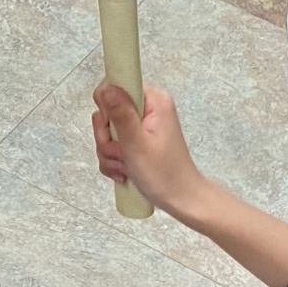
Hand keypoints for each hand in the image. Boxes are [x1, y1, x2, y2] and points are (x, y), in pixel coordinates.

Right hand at [91, 84, 215, 222]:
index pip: (116, 86)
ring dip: (110, 153)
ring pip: (108, 131)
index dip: (107, 107)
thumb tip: (106, 87)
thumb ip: (120, 113)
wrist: (181, 200)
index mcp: (153, 100)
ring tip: (125, 167)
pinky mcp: (137, 141)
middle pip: (107, 111)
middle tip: (121, 154)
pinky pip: (113, 145)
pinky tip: (124, 173)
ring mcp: (142, 126)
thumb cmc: (163, 173)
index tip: (113, 129)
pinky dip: (114, 161)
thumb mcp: (136, 143)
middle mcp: (148, 108)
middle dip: (107, 138)